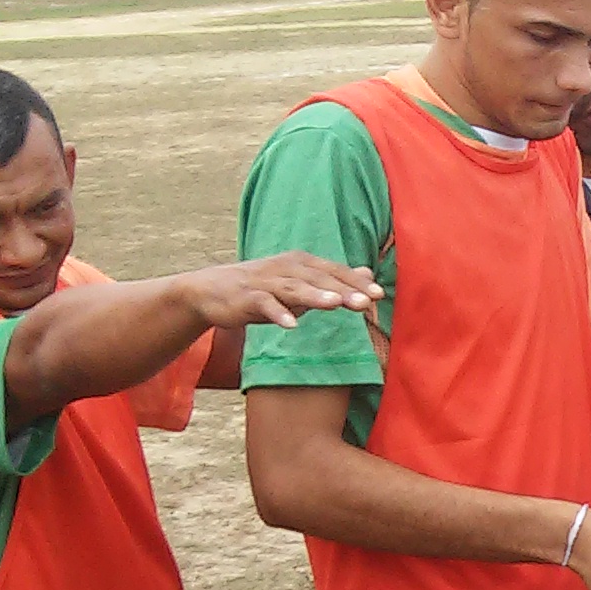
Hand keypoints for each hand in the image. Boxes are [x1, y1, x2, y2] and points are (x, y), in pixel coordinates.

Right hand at [179, 252, 381, 328]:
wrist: (212, 290)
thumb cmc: (264, 288)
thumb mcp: (302, 283)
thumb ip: (334, 280)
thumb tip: (368, 272)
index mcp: (301, 264)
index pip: (333, 271)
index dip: (355, 282)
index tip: (378, 295)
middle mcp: (285, 267)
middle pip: (318, 279)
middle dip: (342, 289)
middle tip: (366, 302)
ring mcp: (265, 281)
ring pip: (293, 288)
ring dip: (314, 296)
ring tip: (335, 305)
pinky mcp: (246, 297)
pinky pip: (263, 304)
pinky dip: (277, 314)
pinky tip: (291, 326)